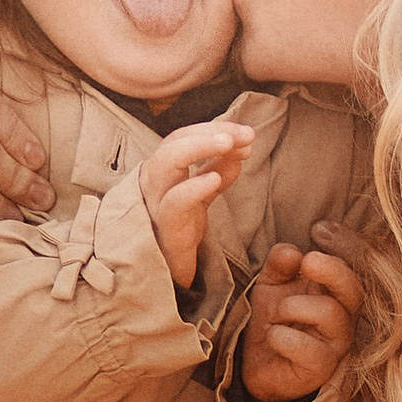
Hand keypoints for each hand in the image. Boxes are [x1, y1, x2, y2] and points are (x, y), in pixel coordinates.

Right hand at [144, 118, 254, 287]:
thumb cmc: (181, 229)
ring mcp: (155, 204)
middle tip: (244, 134)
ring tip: (230, 143)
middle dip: (209, 132)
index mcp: (164, 171)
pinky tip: (215, 179)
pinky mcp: (164, 228)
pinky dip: (193, 187)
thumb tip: (241, 148)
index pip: (183, 137)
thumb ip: (218, 170)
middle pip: (173, 143)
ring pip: (165, 163)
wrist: (169, 273)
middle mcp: (155, 182)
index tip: (246, 133)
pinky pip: (174, 203)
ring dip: (198, 147)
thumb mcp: (203, 194)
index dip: (214, 129)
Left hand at [241, 224, 366, 401]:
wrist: (256, 365)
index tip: (320, 230)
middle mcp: (343, 317)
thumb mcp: (271, 285)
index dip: (345, 246)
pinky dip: (283, 337)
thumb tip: (293, 252)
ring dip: (292, 307)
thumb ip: (280, 265)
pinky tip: (273, 337)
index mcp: (334, 292)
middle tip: (309, 263)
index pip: (353, 267)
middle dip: (332, 271)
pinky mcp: (321, 369)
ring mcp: (336, 345)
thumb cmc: (272, 320)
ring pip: (329, 313)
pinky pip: (308, 348)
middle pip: (355, 290)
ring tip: (274, 315)